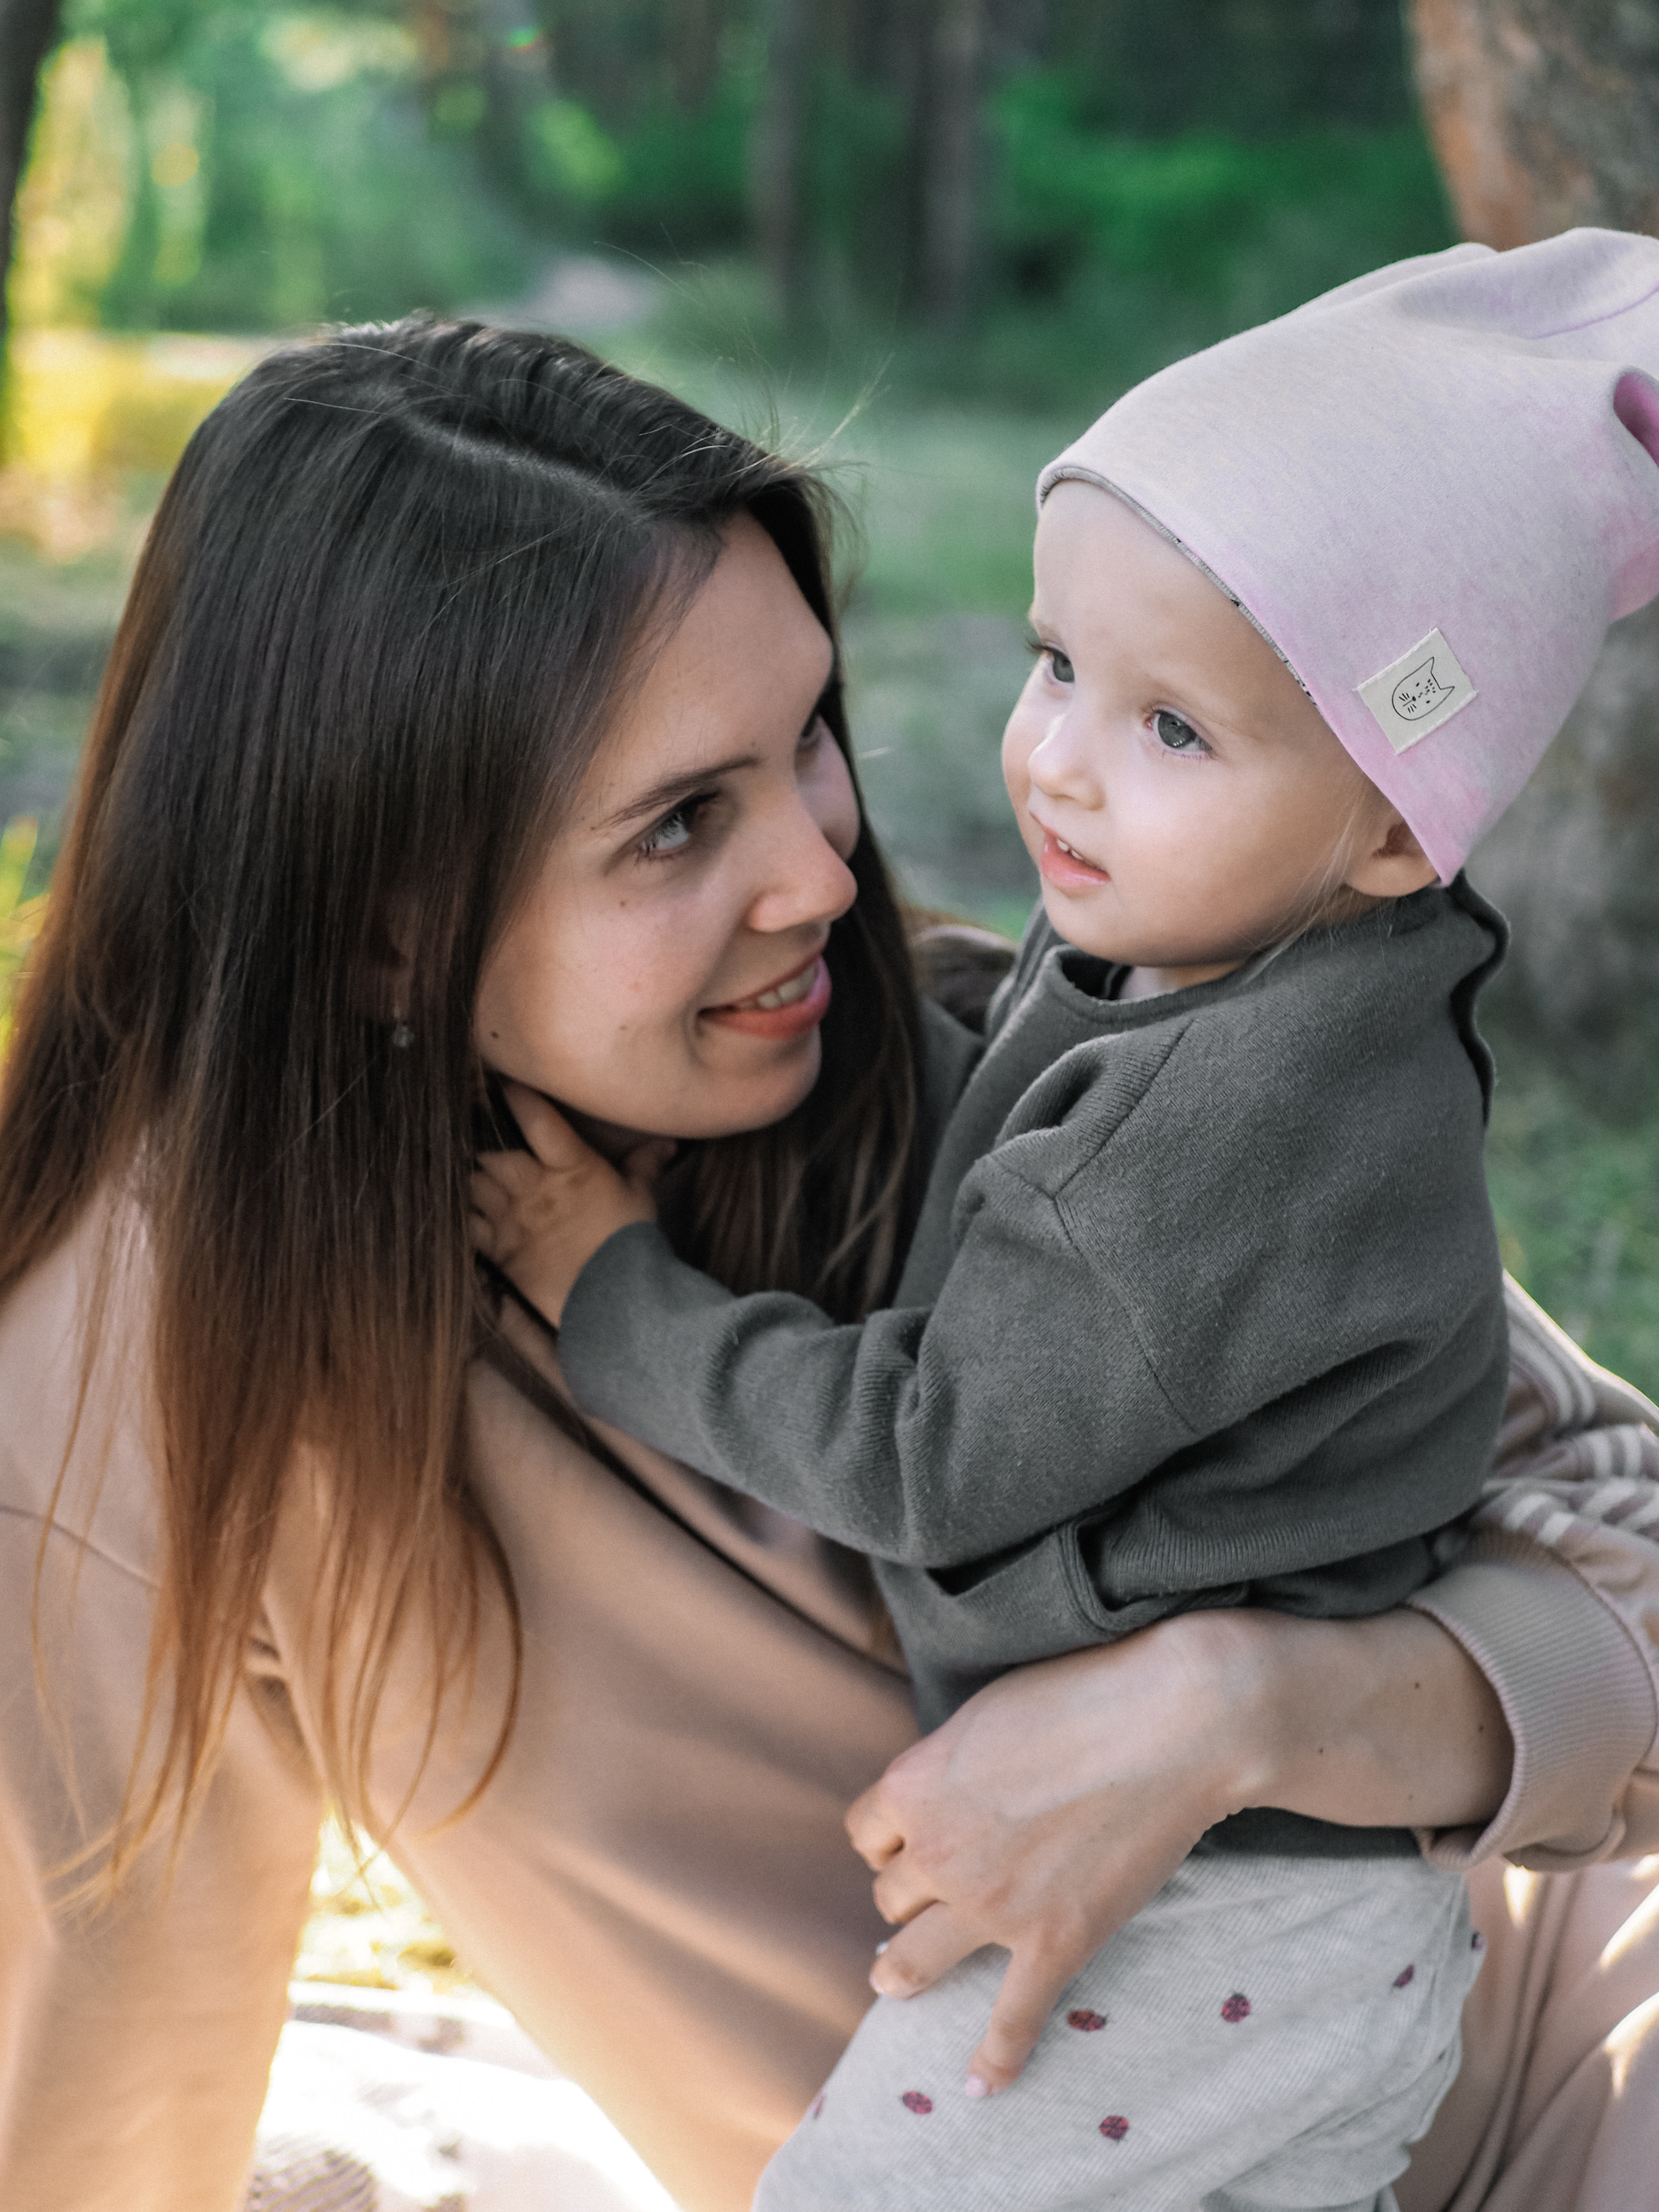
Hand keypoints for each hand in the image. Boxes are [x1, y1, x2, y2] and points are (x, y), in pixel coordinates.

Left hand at [470, 1080, 671, 1324]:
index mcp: (571, 1167)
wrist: (614, 1302)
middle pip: (490, 1151)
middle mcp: (534, 1188)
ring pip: (472, 1183)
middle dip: (481, 1139)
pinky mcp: (500, 1251)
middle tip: (475, 1128)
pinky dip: (461, 1213)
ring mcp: (512, 1220)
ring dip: (468, 1174)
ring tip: (463, 1163)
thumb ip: (645, 1164)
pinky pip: (468, 1225)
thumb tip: (666, 1142)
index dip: (515, 1096)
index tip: (501, 1082)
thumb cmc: (630, 1244)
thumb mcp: (642, 1197)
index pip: (536, 1119)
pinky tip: (458, 1204)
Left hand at [846, 1615, 1254, 2097]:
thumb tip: (940, 1793)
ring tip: (897, 1979)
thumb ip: (950, 1765)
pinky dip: (994, 2058)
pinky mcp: (1053, 1943)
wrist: (1171, 1724)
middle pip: (890, 1894)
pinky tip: (980, 2085)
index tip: (910, 1838)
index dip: (889, 1836)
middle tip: (927, 1892)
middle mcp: (938, 1851)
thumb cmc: (1082, 1696)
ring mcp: (993, 1906)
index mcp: (914, 1786)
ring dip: (902, 1969)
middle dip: (908, 1889)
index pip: (865, 1831)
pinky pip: (1010, 2017)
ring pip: (914, 1957)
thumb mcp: (986, 1713)